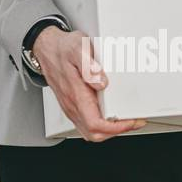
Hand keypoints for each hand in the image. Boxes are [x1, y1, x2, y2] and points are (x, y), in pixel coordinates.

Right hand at [33, 26, 147, 140]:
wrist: (47, 48)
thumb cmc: (63, 49)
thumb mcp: (77, 49)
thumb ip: (89, 67)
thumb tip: (101, 82)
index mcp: (76, 95)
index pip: (95, 124)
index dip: (115, 128)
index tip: (131, 121)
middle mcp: (72, 105)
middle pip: (94, 133)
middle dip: (116, 132)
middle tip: (134, 122)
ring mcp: (71, 106)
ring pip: (90, 131)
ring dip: (110, 130)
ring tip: (127, 120)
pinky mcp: (72, 104)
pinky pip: (87, 123)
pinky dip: (102, 125)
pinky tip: (111, 116)